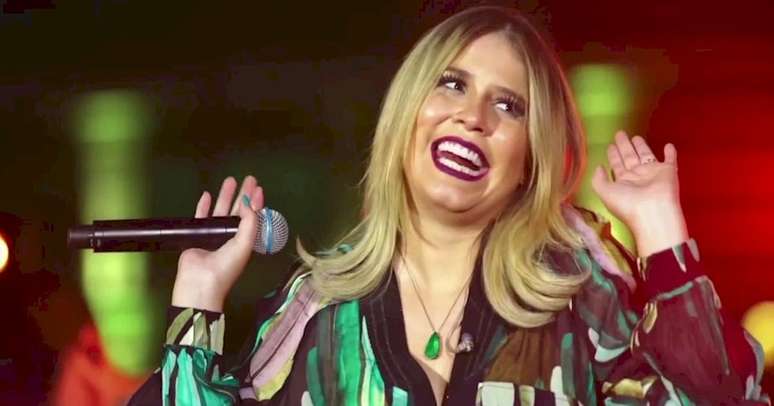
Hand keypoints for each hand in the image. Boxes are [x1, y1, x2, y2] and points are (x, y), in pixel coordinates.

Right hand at [171, 176, 263, 311]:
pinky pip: (201, 217)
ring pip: (220, 211)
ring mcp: (213, 236)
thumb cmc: (226, 266)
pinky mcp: (197, 235)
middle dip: (244, 194)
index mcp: (244, 241)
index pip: (252, 218)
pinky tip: (207, 195)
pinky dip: (203, 206)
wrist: (200, 283)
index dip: (256, 203)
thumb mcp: (244, 244)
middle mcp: (230, 237)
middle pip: (238, 211)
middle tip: (249, 178)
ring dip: (225, 196)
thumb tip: (249, 202)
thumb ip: (249, 222)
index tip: (259, 188)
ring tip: (229, 180)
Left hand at [591, 131, 687, 255]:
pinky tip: (668, 145)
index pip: (617, 166)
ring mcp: (653, 173)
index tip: (610, 145)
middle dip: (624, 146)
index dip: (613, 155)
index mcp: (623, 182)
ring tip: (636, 136)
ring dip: (642, 146)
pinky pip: (671, 160)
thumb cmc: (627, 204)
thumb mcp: (605, 192)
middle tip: (620, 133)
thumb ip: (599, 179)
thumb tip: (598, 167)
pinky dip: (671, 153)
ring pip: (646, 156)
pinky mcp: (669, 171)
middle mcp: (637, 177)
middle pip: (629, 157)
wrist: (654, 212)